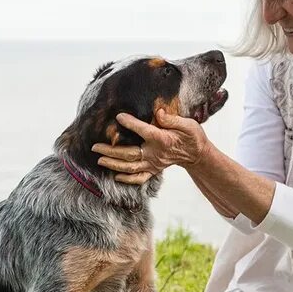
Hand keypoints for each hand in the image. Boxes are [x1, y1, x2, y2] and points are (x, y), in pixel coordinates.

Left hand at [91, 110, 210, 184]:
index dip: (131, 124)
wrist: (197, 154)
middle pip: (129, 154)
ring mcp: (153, 164)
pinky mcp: (153, 170)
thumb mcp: (188, 125)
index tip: (118, 117)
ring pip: (130, 167)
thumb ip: (172, 119)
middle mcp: (155, 154)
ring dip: (113, 164)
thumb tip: (159, 112)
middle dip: (110, 151)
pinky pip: (138, 178)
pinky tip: (115, 176)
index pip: (144, 131)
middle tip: (95, 147)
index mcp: (162, 140)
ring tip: (99, 159)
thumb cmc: (192, 137)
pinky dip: (126, 179)